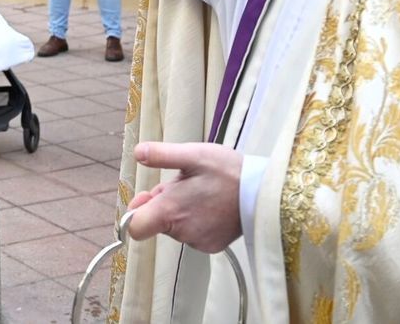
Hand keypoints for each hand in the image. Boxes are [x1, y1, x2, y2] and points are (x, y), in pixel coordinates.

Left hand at [125, 142, 243, 252]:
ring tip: (201, 192)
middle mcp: (182, 232)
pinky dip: (195, 220)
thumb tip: (138, 153)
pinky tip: (210, 205)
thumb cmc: (228, 171)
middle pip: (156, 222)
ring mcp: (198, 242)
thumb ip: (162, 154)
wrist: (264, 193)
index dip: (135, 212)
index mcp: (171, 211)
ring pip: (175, 226)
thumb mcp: (193, 154)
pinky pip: (192, 234)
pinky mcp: (212, 247)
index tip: (146, 195)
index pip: (135, 228)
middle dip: (163, 203)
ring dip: (180, 210)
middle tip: (183, 183)